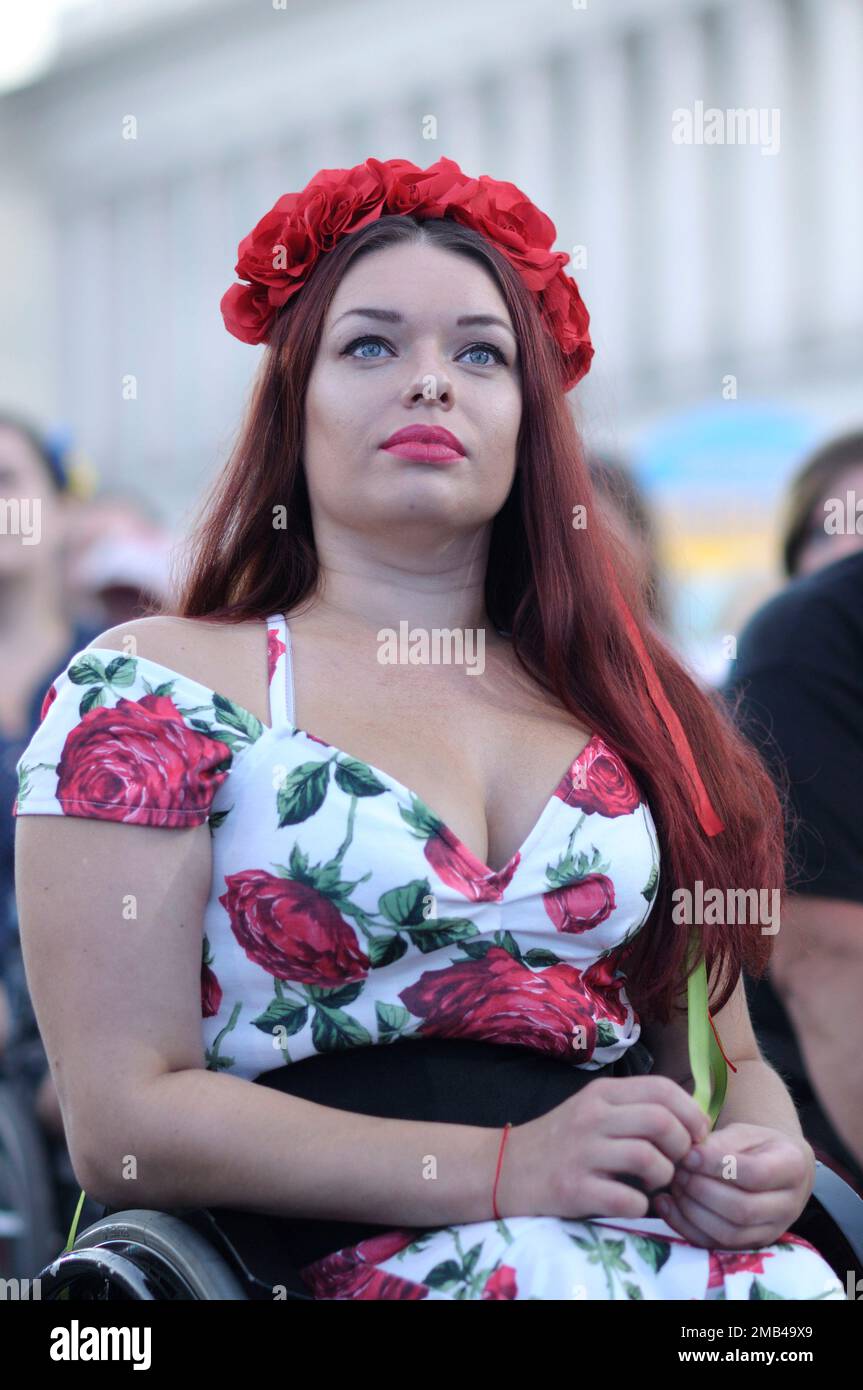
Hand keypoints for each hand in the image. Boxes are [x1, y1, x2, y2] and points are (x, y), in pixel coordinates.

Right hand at [496, 1075, 709, 1221]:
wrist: (503, 1169)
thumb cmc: (557, 1141)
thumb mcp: (591, 1110)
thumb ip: (631, 1108)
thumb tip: (687, 1120)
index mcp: (601, 1093)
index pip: (662, 1089)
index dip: (691, 1113)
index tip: (697, 1134)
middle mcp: (592, 1117)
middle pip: (662, 1121)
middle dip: (683, 1146)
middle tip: (678, 1162)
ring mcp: (581, 1152)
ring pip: (649, 1158)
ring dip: (664, 1176)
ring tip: (654, 1182)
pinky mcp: (573, 1189)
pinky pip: (628, 1198)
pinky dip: (641, 1205)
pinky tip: (632, 1202)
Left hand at [653, 1122, 815, 1249]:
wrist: (775, 1168)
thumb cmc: (756, 1145)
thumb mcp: (744, 1132)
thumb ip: (720, 1143)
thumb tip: (690, 1155)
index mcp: (793, 1167)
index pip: (756, 1174)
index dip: (717, 1166)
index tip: (689, 1154)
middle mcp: (789, 1205)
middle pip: (743, 1209)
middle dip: (702, 1191)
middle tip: (677, 1171)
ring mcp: (771, 1230)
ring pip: (729, 1233)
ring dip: (692, 1210)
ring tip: (674, 1185)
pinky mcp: (750, 1245)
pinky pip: (715, 1245)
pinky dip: (685, 1227)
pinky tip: (666, 1204)